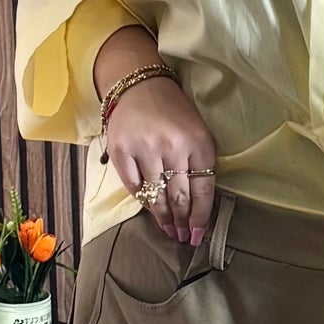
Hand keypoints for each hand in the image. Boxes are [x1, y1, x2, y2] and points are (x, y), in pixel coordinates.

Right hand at [101, 75, 218, 246]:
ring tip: (169, 230)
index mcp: (197, 142)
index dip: (201, 218)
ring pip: (155, 196)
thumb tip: (198, 207)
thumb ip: (200, 165)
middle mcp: (172, 146)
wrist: (140, 85)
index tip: (198, 235)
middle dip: (183, 222)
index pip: (202, 190)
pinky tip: (150, 211)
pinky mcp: (120, 151)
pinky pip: (133, 187)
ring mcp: (144, 149)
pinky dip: (143, 202)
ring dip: (164, 218)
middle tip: (183, 238)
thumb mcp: (197, 133)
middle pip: (179, 197)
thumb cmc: (174, 113)